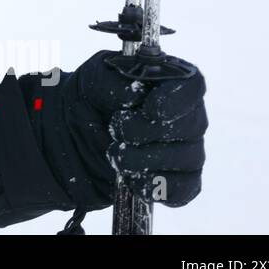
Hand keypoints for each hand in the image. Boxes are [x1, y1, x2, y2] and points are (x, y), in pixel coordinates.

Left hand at [67, 48, 206, 206]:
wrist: (76, 132)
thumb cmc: (94, 97)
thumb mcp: (94, 78)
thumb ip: (114, 81)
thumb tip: (136, 96)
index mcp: (172, 80)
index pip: (192, 85)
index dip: (175, 100)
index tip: (149, 110)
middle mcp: (188, 115)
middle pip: (192, 125)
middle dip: (146, 131)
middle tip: (116, 129)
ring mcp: (188, 150)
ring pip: (188, 159)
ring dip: (144, 160)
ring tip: (115, 153)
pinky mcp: (179, 181)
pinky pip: (183, 189)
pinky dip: (154, 186)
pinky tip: (130, 178)